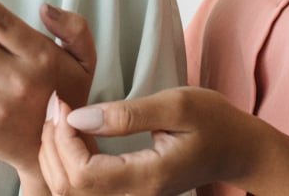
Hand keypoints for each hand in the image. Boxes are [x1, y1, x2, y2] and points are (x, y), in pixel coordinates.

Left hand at [39, 86, 258, 195]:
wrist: (237, 149)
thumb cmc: (213, 121)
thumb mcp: (176, 105)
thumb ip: (127, 114)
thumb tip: (78, 117)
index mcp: (147, 178)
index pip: (82, 174)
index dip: (62, 139)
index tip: (63, 102)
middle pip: (68, 189)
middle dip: (52, 145)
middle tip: (56, 104)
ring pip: (70, 192)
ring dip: (56, 154)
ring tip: (61, 115)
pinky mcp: (126, 193)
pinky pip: (83, 188)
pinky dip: (67, 161)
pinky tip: (73, 132)